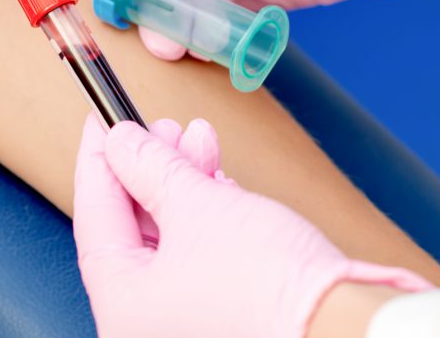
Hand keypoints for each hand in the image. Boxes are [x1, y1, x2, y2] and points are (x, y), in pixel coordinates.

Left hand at [72, 115, 432, 337]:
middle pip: (134, 225)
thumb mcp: (197, 206)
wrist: (344, 320)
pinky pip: (200, 246)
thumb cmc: (267, 283)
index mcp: (123, 309)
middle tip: (157, 126)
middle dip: (149, 166)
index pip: (95, 220)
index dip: (98, 161)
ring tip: (195, 136)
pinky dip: (207, 206)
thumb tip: (123, 143)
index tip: (102, 121)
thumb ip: (152, 169)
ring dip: (183, 178)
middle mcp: (149, 319)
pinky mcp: (225, 301)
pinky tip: (217, 174)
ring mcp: (188, 313)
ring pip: (170, 231)